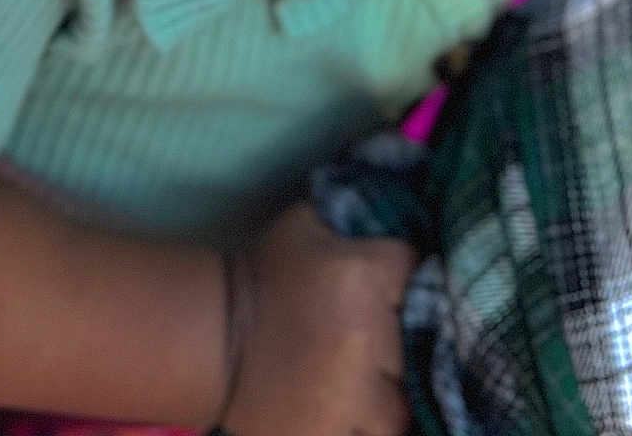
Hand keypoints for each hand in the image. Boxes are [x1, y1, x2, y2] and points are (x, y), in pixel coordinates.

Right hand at [216, 202, 414, 435]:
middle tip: (376, 339)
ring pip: (398, 411)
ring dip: (385, 401)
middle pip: (419, 346)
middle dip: (399, 342)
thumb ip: (348, 223)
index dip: (403, 273)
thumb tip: (379, 217)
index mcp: (365, 278)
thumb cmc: (262, 273)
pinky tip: (345, 414)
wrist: (213, 336)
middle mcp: (372, 341)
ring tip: (363, 390)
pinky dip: (357, 429)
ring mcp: (354, 399)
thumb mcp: (304, 226)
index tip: (389, 279)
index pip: (414, 267)